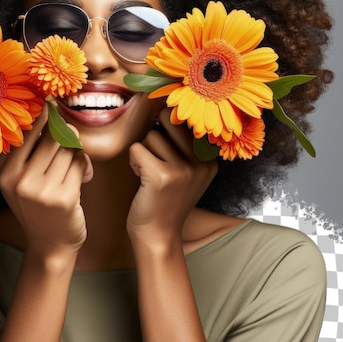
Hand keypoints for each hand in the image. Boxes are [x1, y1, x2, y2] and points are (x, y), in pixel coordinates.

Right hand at [0, 108, 93, 258]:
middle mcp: (19, 180)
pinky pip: (80, 163)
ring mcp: (41, 190)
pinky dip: (85, 166)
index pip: (26, 131)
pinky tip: (82, 178)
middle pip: (52, 137)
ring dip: (76, 153)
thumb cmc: (39, 206)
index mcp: (4, 171)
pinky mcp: (64, 198)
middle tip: (70, 142)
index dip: (43, 116)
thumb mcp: (21, 179)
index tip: (51, 104)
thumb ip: (29, 151)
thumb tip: (50, 110)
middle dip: (66, 136)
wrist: (50, 244)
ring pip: (68, 149)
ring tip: (75, 167)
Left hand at [127, 108, 216, 248]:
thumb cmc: (164, 200)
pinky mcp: (162, 176)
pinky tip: (141, 179)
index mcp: (209, 159)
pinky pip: (137, 149)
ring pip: (151, 136)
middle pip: (169, 121)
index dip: (169, 124)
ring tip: (148, 173)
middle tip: (154, 157)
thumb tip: (164, 106)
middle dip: (155, 135)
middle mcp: (201, 162)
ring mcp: (183, 169)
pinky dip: (133, 162)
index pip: (188, 119)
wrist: (158, 235)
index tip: (165, 137)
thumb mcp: (185, 172)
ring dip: (142, 152)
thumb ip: (183, 145)